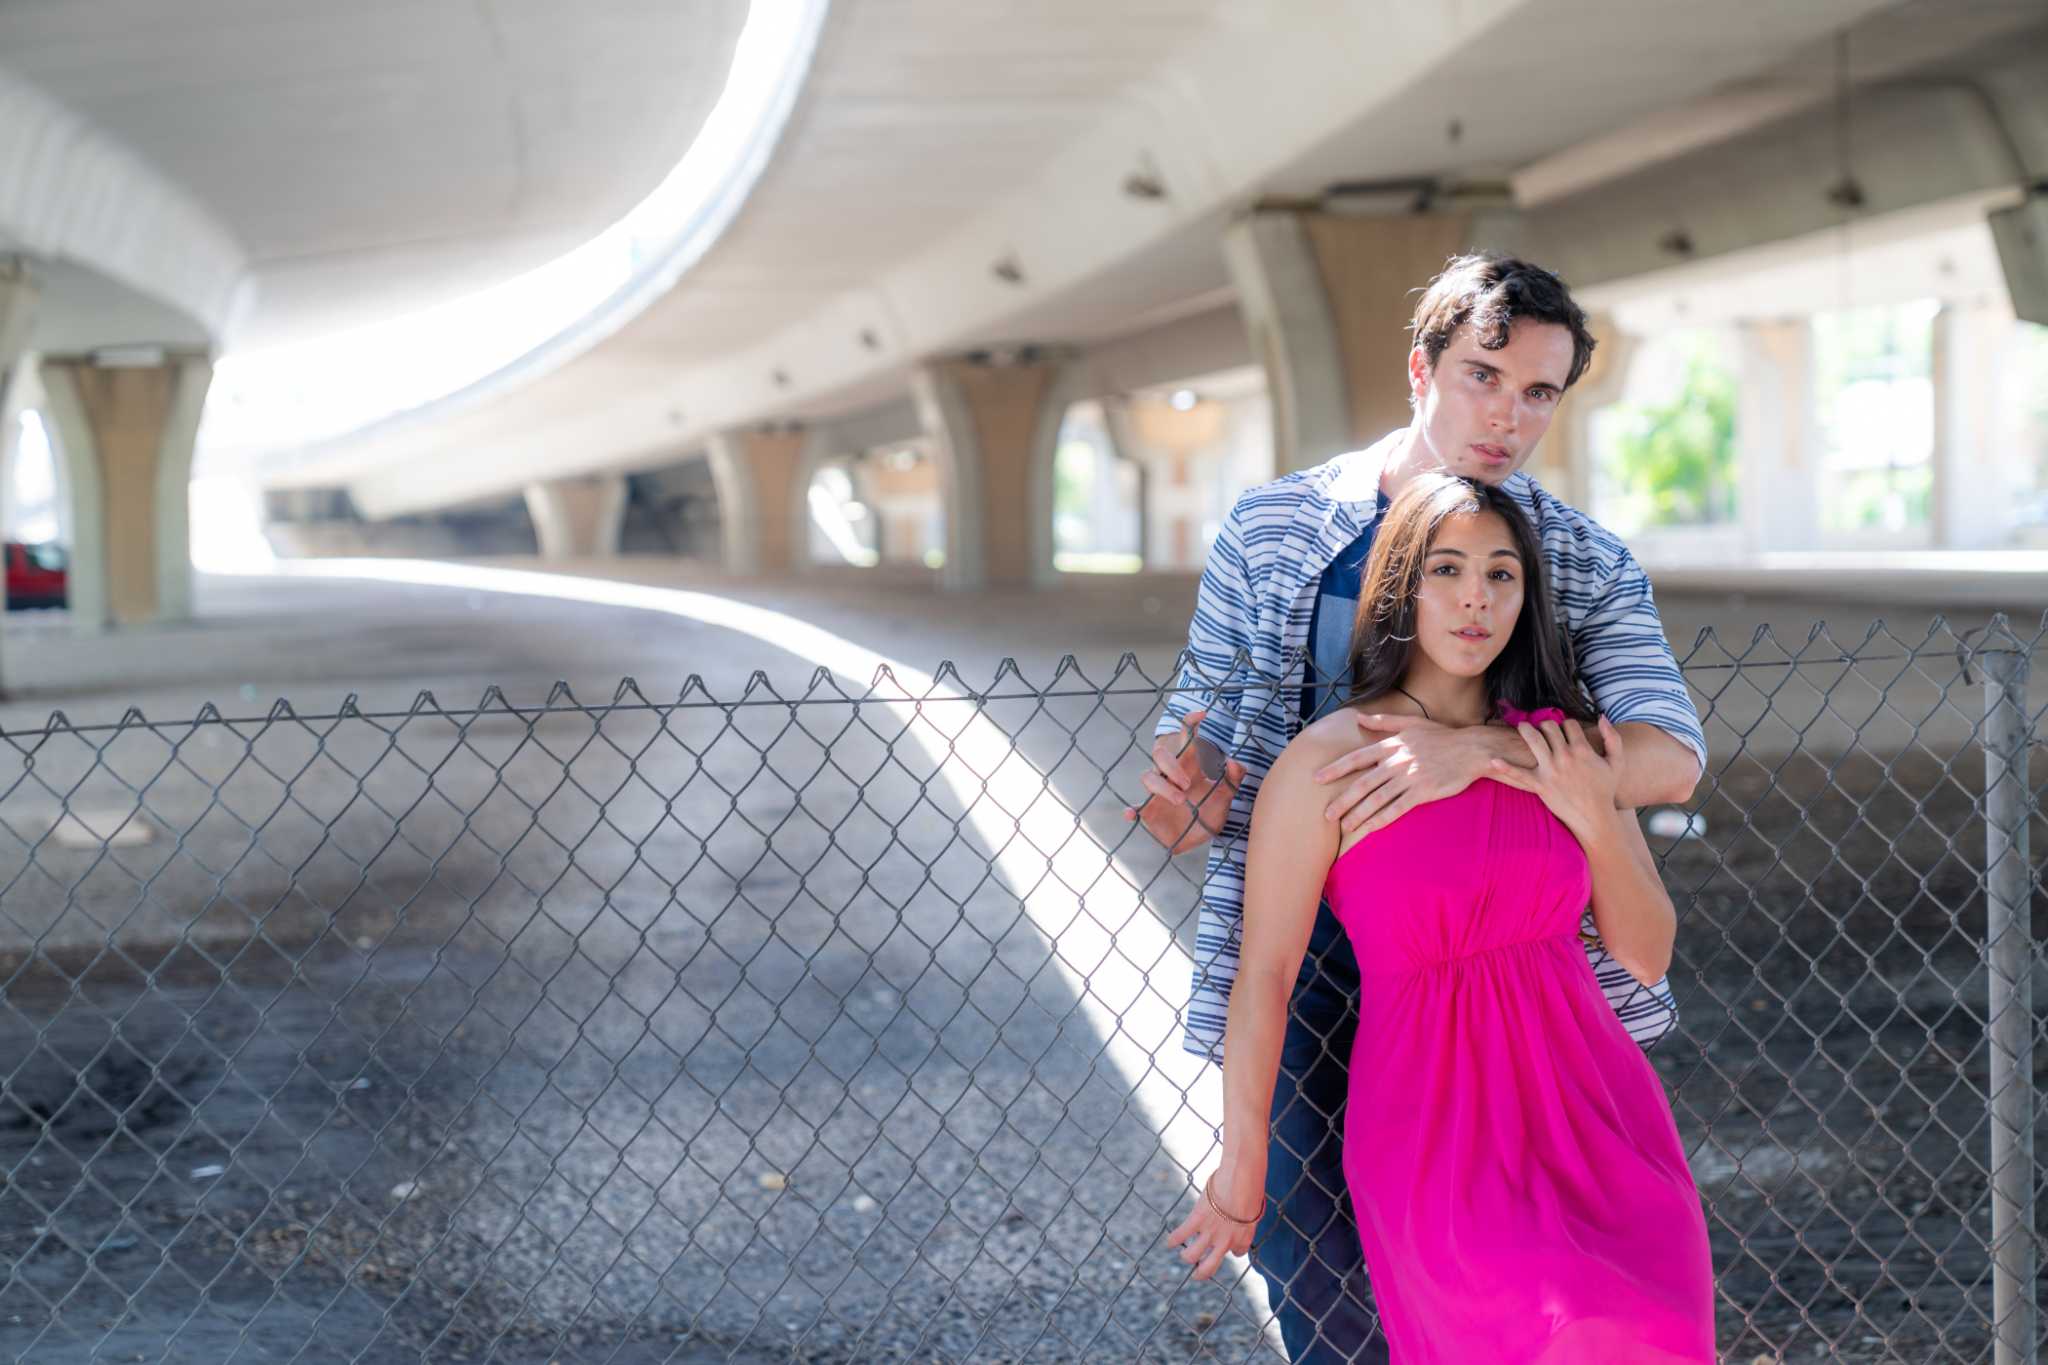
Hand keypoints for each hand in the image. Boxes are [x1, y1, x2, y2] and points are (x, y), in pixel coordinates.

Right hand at [1123, 709, 1245, 854]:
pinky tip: (1130, 813)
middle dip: (1172, 766)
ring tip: (1181, 801)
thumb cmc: (1211, 812)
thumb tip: (1232, 762)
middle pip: (1160, 755)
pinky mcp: (1148, 812)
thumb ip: (1233, 779)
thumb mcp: (1226, 796)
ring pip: (1147, 777)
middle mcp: (1170, 776)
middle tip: (1188, 784)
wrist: (1200, 839)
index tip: (1202, 715)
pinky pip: (1134, 808)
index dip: (1189, 724)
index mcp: (1189, 767)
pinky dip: (1130, 809)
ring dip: (1162, 787)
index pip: (1185, 739)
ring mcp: (1157, 793)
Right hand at [1163, 1166, 1262, 1280]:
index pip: (1237, 1253)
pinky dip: (1174, 1239)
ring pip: (1192, 1255)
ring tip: (1184, 1255)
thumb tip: (1240, 1210)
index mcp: (1244, 1238)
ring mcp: (1210, 1232)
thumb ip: (1244, 1216)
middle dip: (1201, 1274)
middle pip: (1209, 1268)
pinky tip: (1170, 1242)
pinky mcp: (1197, 1219)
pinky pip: (1181, 1234)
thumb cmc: (1250, 1186)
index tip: (1226, 1244)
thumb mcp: (1253, 1207)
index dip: (1230, 1249)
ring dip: (1187, 1257)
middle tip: (1197, 1274)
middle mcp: (1226, 1241)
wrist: (1242, 1177)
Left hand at [1312, 712, 1490, 838]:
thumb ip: (1383, 721)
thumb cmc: (1441, 736)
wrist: (1471, 749)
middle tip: (1326, 814)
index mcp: (1391, 744)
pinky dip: (1381, 819)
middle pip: (1363, 783)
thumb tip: (1358, 717)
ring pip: (1377, 798)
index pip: (1357, 758)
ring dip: (1358, 814)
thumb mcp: (1411, 723)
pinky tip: (1369, 829)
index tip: (1317, 778)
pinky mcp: (1423, 792)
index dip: (1335, 769)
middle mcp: (1397, 761)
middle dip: (1342, 800)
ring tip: (1344, 826)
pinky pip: (1397, 809)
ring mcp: (1410, 777)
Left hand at [1487, 715, 1622, 839]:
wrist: (1595, 817)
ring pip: (1534, 740)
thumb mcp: (1616, 762)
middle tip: (1543, 727)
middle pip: (1550, 727)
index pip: (1569, 724)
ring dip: (1525, 730)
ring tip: (1521, 726)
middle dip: (1546, 724)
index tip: (1564, 729)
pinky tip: (1493, 760)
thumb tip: (1602, 716)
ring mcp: (1551, 770)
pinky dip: (1505, 767)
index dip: (1567, 724)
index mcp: (1583, 750)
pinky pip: (1519, 774)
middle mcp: (1565, 756)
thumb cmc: (1605, 790)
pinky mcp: (1539, 785)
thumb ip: (1612, 737)